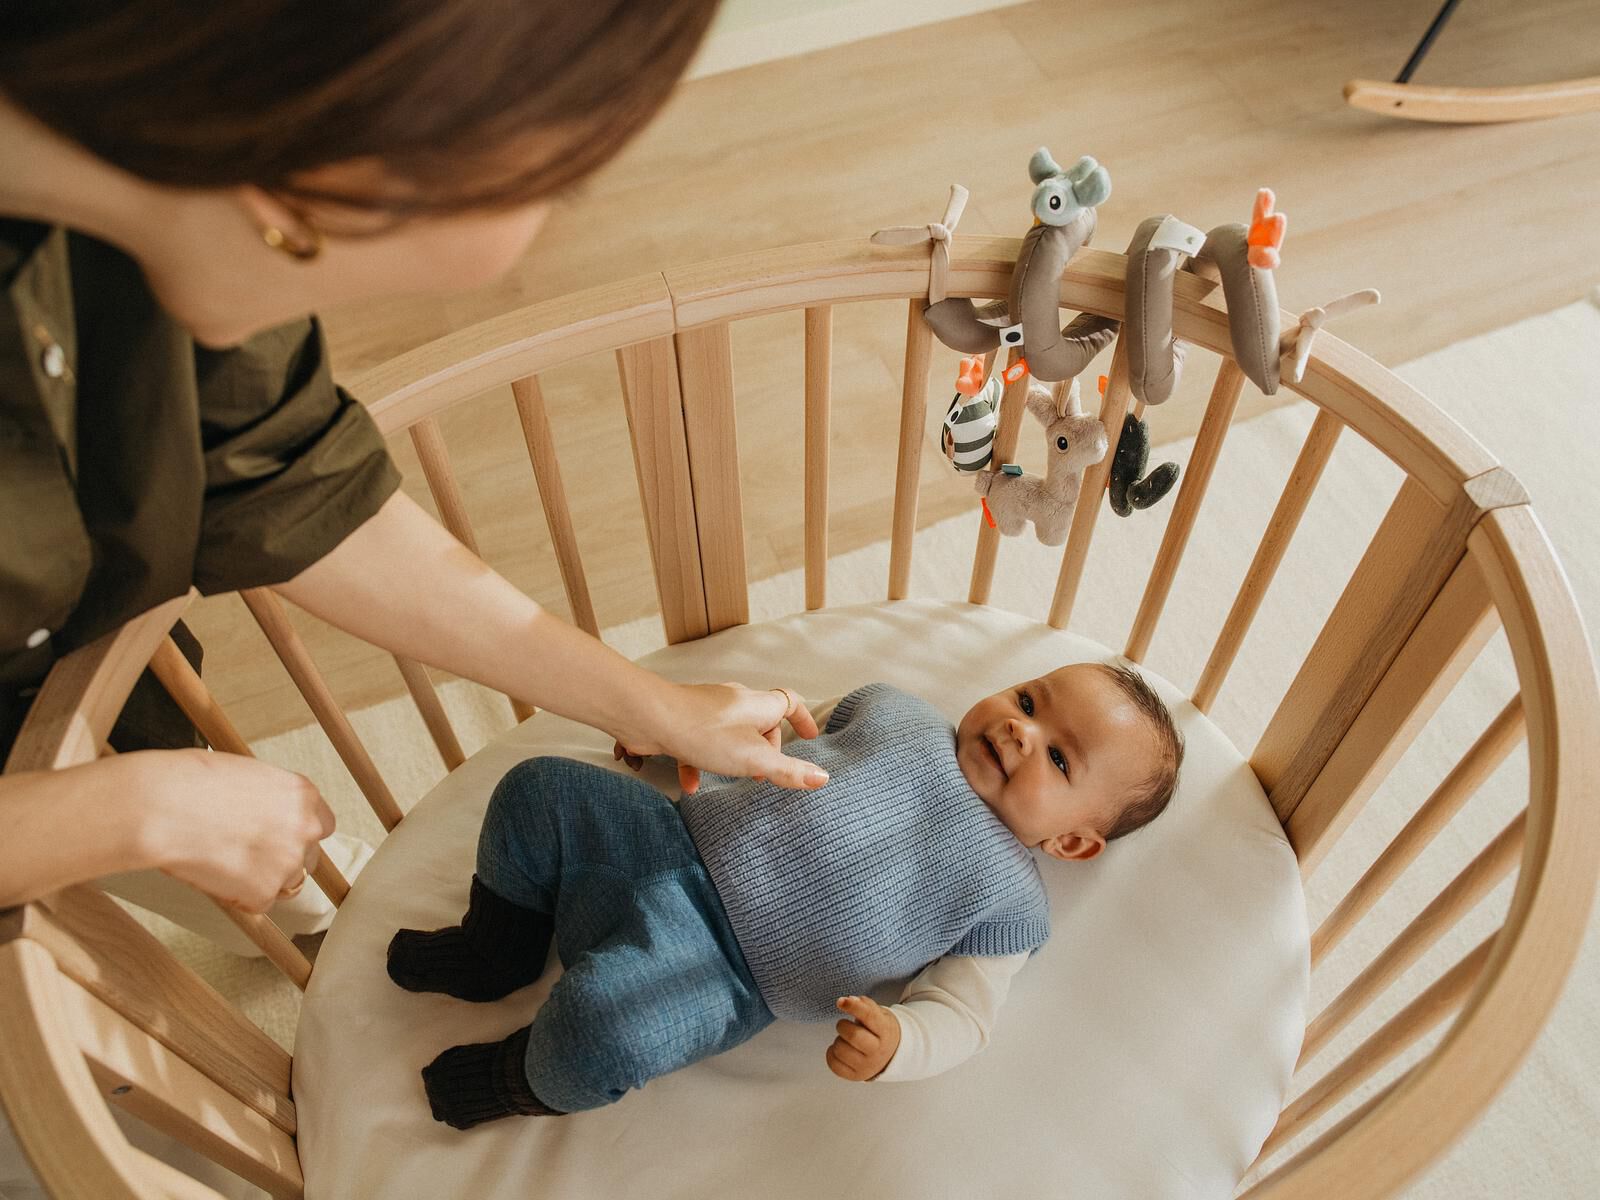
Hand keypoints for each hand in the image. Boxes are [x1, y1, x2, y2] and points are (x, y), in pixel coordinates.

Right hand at [141, 749, 335, 912]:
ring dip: (263, 880)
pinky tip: (215, 875)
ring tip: (226, 865)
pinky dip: (239, 896)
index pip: (321, 825)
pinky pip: (259, 903)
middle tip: (247, 855)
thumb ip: (271, 799)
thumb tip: (269, 813)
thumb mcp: (247, 776)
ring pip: (287, 883)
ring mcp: (287, 863)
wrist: (161, 808)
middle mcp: (304, 829)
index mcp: (303, 795)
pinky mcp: (263, 893)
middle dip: (282, 859)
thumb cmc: (191, 784)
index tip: (280, 838)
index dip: (297, 834)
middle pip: (307, 857)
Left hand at [613, 682, 824, 793]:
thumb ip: (787, 770)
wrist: (649, 717)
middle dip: (765, 748)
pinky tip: (690, 785)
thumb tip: (822, 778)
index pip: (790, 702)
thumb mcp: (753, 758)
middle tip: (762, 772)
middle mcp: (734, 702)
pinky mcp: (684, 719)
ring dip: (733, 758)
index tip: (809, 737)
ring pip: (730, 733)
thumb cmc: (705, 734)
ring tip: (730, 778)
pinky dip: (699, 762)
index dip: (802, 719)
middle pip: (761, 720)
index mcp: (757, 705)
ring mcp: (707, 708)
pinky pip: (700, 741)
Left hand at [826, 995, 900, 1081]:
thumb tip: (848, 1000)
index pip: (869, 1016)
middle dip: (842, 1026)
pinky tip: (839, 1049)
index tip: (841, 1002)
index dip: (853, 1006)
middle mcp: (877, 1050)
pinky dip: (831, 1054)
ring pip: (841, 1050)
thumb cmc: (880, 1031)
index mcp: (885, 1031)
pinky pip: (834, 1065)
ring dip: (837, 1040)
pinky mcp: (856, 1076)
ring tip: (844, 1039)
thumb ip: (865, 1005)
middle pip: (853, 1035)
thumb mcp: (879, 1014)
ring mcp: (867, 1066)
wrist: (892, 1055)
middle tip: (844, 1024)